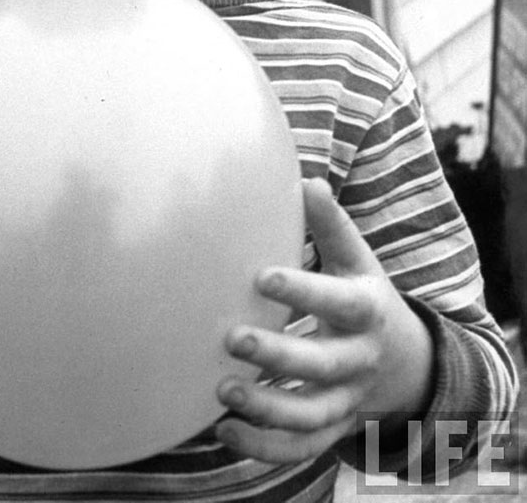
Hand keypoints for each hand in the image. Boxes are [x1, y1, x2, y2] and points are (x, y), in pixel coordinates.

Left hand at [215, 178, 433, 463]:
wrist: (406, 362)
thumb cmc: (364, 295)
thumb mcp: (358, 258)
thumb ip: (330, 223)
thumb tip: (304, 179)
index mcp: (366, 310)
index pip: (337, 301)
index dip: (302, 291)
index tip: (261, 277)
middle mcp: (358, 360)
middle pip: (322, 365)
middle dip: (278, 355)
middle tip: (231, 338)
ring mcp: (346, 400)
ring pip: (311, 415)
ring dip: (267, 408)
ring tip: (222, 390)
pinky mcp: (331, 427)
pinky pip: (301, 448)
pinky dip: (264, 448)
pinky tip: (225, 432)